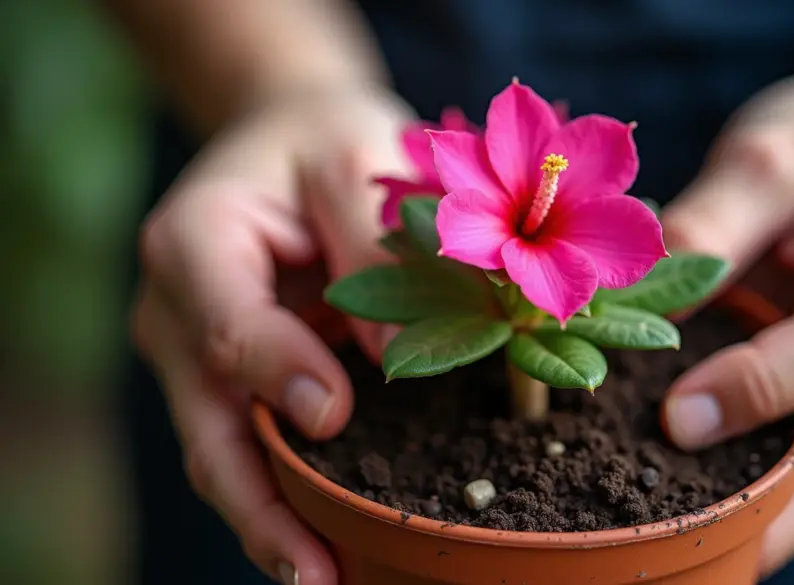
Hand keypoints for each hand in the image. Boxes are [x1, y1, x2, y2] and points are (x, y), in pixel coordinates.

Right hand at [131, 86, 413, 584]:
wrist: (291, 138)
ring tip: (324, 579)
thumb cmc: (326, 140)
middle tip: (315, 572)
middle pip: (208, 422)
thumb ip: (375, 250)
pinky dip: (284, 495)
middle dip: (259, 504)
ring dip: (270, 521)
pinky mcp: (233, 377)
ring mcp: (198, 352)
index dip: (276, 373)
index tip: (334, 416)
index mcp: (194, 240)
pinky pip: (252, 444)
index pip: (225, 324)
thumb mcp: (358, 157)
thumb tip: (403, 362)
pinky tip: (326, 541)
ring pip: (224, 451)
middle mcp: (179, 309)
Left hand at [658, 72, 793, 575]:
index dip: (750, 391)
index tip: (668, 416)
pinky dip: (765, 502)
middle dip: (756, 515)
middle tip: (664, 547)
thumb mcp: (769, 156)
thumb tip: (625, 295)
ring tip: (666, 545)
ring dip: (755, 523)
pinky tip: (695, 509)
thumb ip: (707, 221)